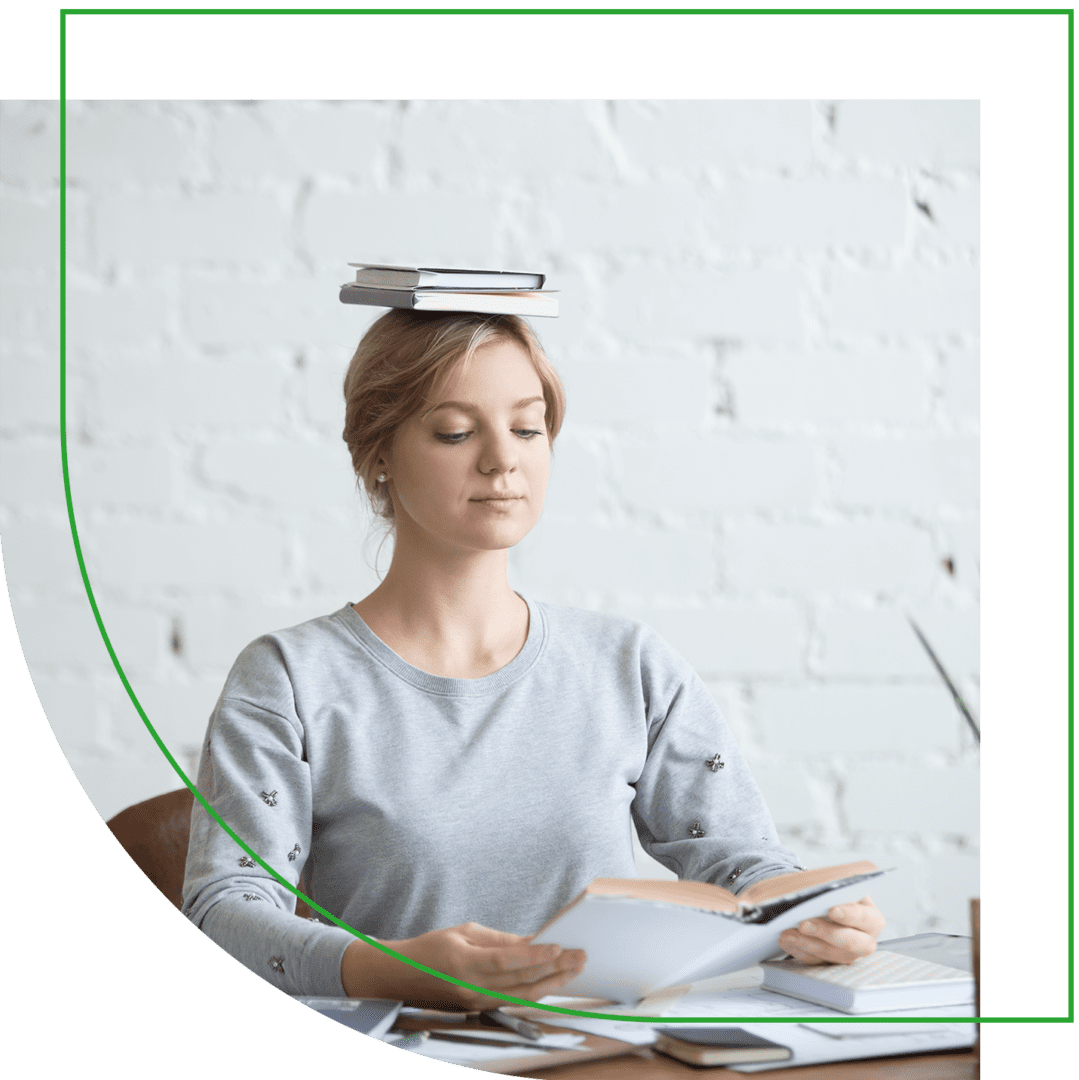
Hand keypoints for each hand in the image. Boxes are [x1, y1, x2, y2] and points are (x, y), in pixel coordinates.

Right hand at [344, 921, 586, 1008]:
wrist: (402, 976)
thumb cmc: (431, 948)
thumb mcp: (464, 932)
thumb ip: (499, 940)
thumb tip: (531, 941)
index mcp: (465, 964)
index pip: (507, 961)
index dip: (534, 955)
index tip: (558, 946)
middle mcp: (472, 988)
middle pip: (520, 981)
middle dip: (554, 969)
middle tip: (579, 957)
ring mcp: (476, 1003)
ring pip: (522, 996)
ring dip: (551, 983)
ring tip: (574, 970)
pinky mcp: (479, 1009)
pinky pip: (513, 1001)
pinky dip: (535, 991)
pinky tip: (553, 982)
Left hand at [778, 896, 884, 965]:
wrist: (829, 903)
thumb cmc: (837, 893)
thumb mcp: (842, 883)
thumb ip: (837, 886)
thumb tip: (823, 888)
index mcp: (872, 919)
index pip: (864, 918)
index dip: (848, 915)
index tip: (832, 910)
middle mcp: (864, 941)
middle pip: (848, 942)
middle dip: (824, 932)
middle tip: (804, 924)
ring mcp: (847, 955)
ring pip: (828, 954)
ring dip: (806, 944)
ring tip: (787, 933)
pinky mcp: (829, 962)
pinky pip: (814, 960)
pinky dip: (798, 950)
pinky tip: (786, 941)